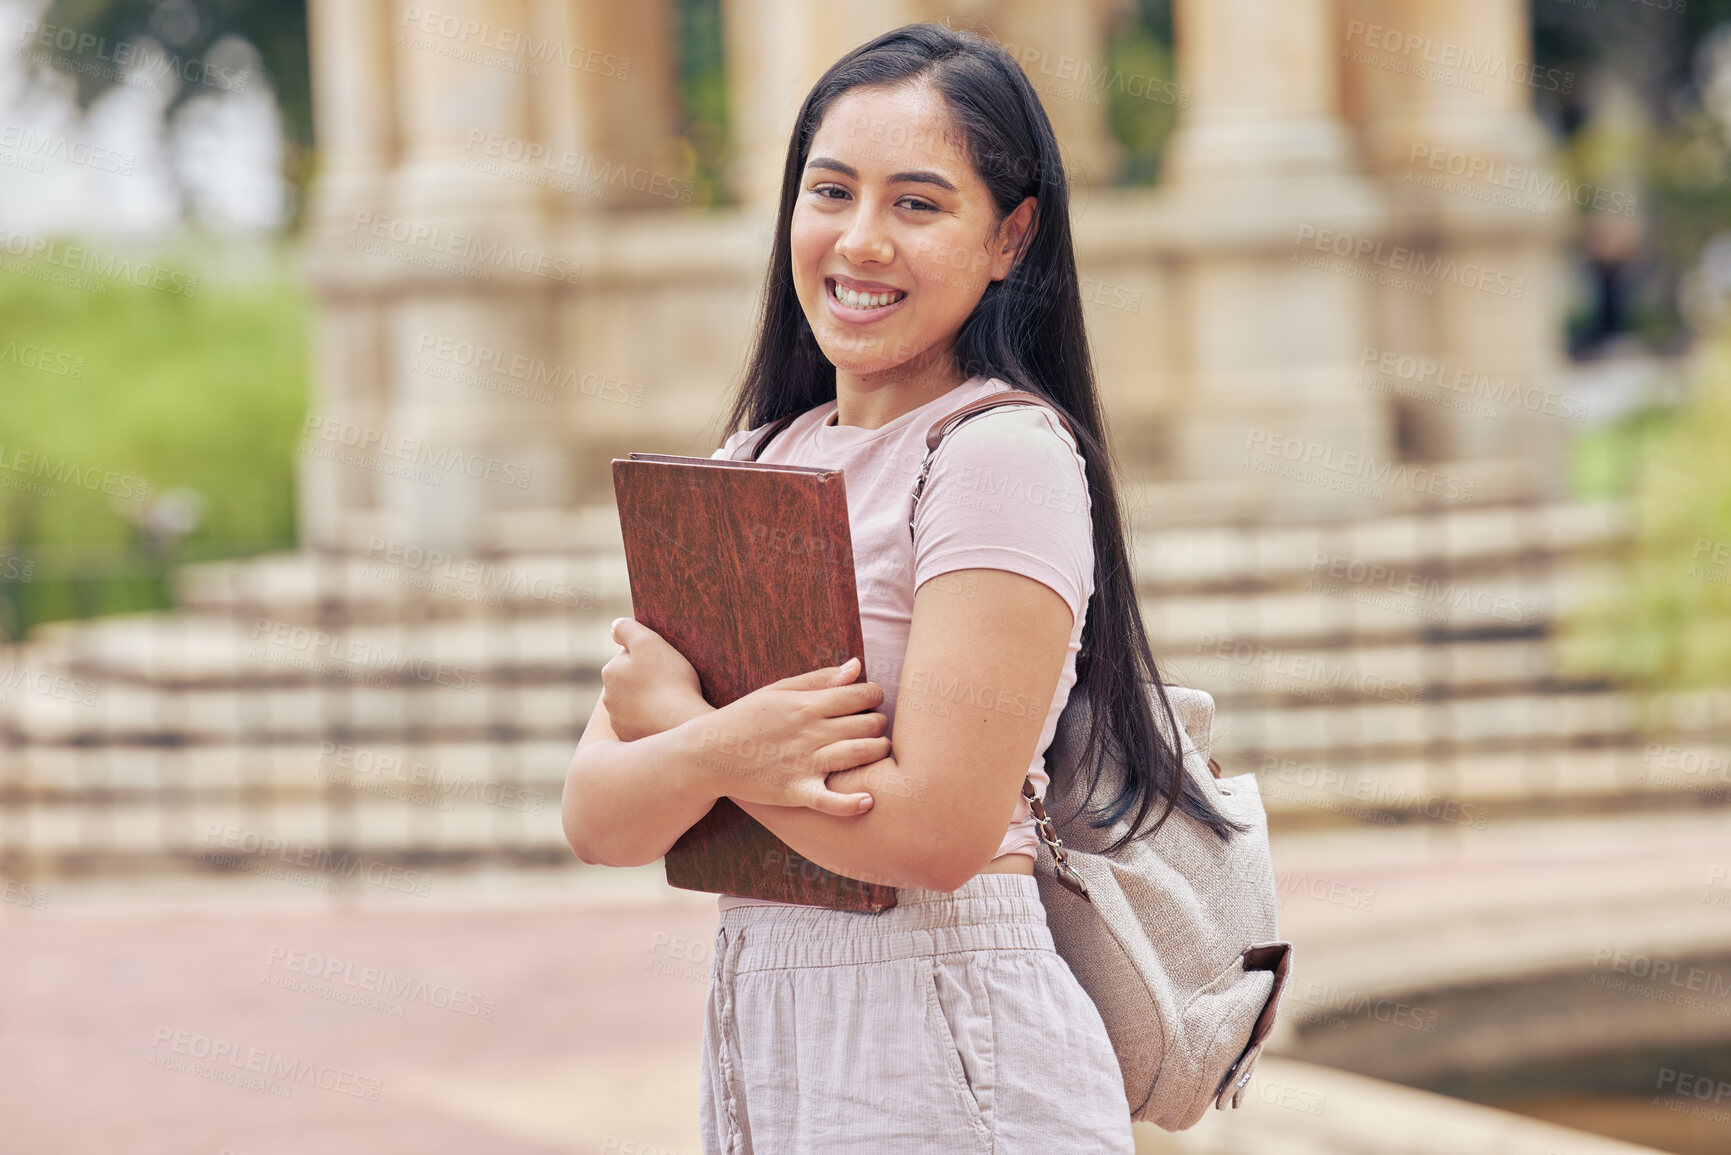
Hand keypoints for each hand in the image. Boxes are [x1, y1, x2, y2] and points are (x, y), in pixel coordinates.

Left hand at [601, 618, 709, 742]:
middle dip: (647, 679)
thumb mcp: (648, 642)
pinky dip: (652, 721)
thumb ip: (627, 629)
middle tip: (671, 681)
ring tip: (671, 701)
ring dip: (650, 700)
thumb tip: (613, 627)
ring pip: (636, 704)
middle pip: (631, 681)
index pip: (630, 656)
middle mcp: (609, 699)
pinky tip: (668, 718)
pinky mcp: (631, 740)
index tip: (665, 663)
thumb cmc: (669, 680)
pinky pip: (642, 725)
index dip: (650, 656)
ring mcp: (620, 722)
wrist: (681, 724)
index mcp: (610, 672)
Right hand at [687, 657, 889, 816]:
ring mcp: (803, 763)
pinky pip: (831, 801)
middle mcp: (810, 732)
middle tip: (876, 725)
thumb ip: (819, 679)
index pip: (861, 695)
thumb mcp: (778, 691)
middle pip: (867, 724)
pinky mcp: (795, 791)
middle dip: (879, 723)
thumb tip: (856, 666)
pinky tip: (867, 800)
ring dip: (878, 751)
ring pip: (859, 754)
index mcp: (807, 704)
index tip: (873, 700)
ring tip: (878, 750)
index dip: (875, 695)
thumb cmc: (745, 718)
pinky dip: (852, 803)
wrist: (707, 753)